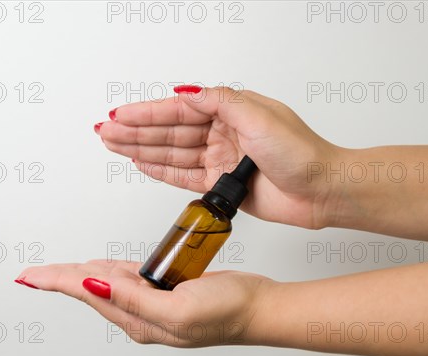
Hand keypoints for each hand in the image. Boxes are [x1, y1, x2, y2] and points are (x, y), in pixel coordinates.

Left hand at [15, 260, 274, 346]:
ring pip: (108, 283)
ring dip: (83, 275)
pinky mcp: (167, 291)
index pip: (87, 295)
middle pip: (91, 291)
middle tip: (36, 273)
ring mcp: (154, 303)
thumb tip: (95, 285)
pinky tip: (102, 268)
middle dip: (63, 280)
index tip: (30, 276)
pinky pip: (131, 279)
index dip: (57, 283)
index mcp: (139, 320)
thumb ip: (134, 298)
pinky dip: (111, 270)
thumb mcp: (178, 308)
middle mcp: (141, 314)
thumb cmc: (227, 312)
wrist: (258, 309)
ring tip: (58, 272)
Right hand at [95, 86, 342, 228]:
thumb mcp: (260, 116)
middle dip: (137, 131)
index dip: (147, 113)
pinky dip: (161, 169)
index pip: (180, 110)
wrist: (321, 191)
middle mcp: (224, 133)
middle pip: (171, 131)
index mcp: (232, 111)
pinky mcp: (222, 184)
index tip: (120, 115)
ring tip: (114, 145)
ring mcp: (221, 159)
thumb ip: (220, 102)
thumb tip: (188, 93)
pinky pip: (184, 175)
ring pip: (173, 153)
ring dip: (142, 149)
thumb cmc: (302, 153)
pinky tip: (142, 163)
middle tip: (106, 131)